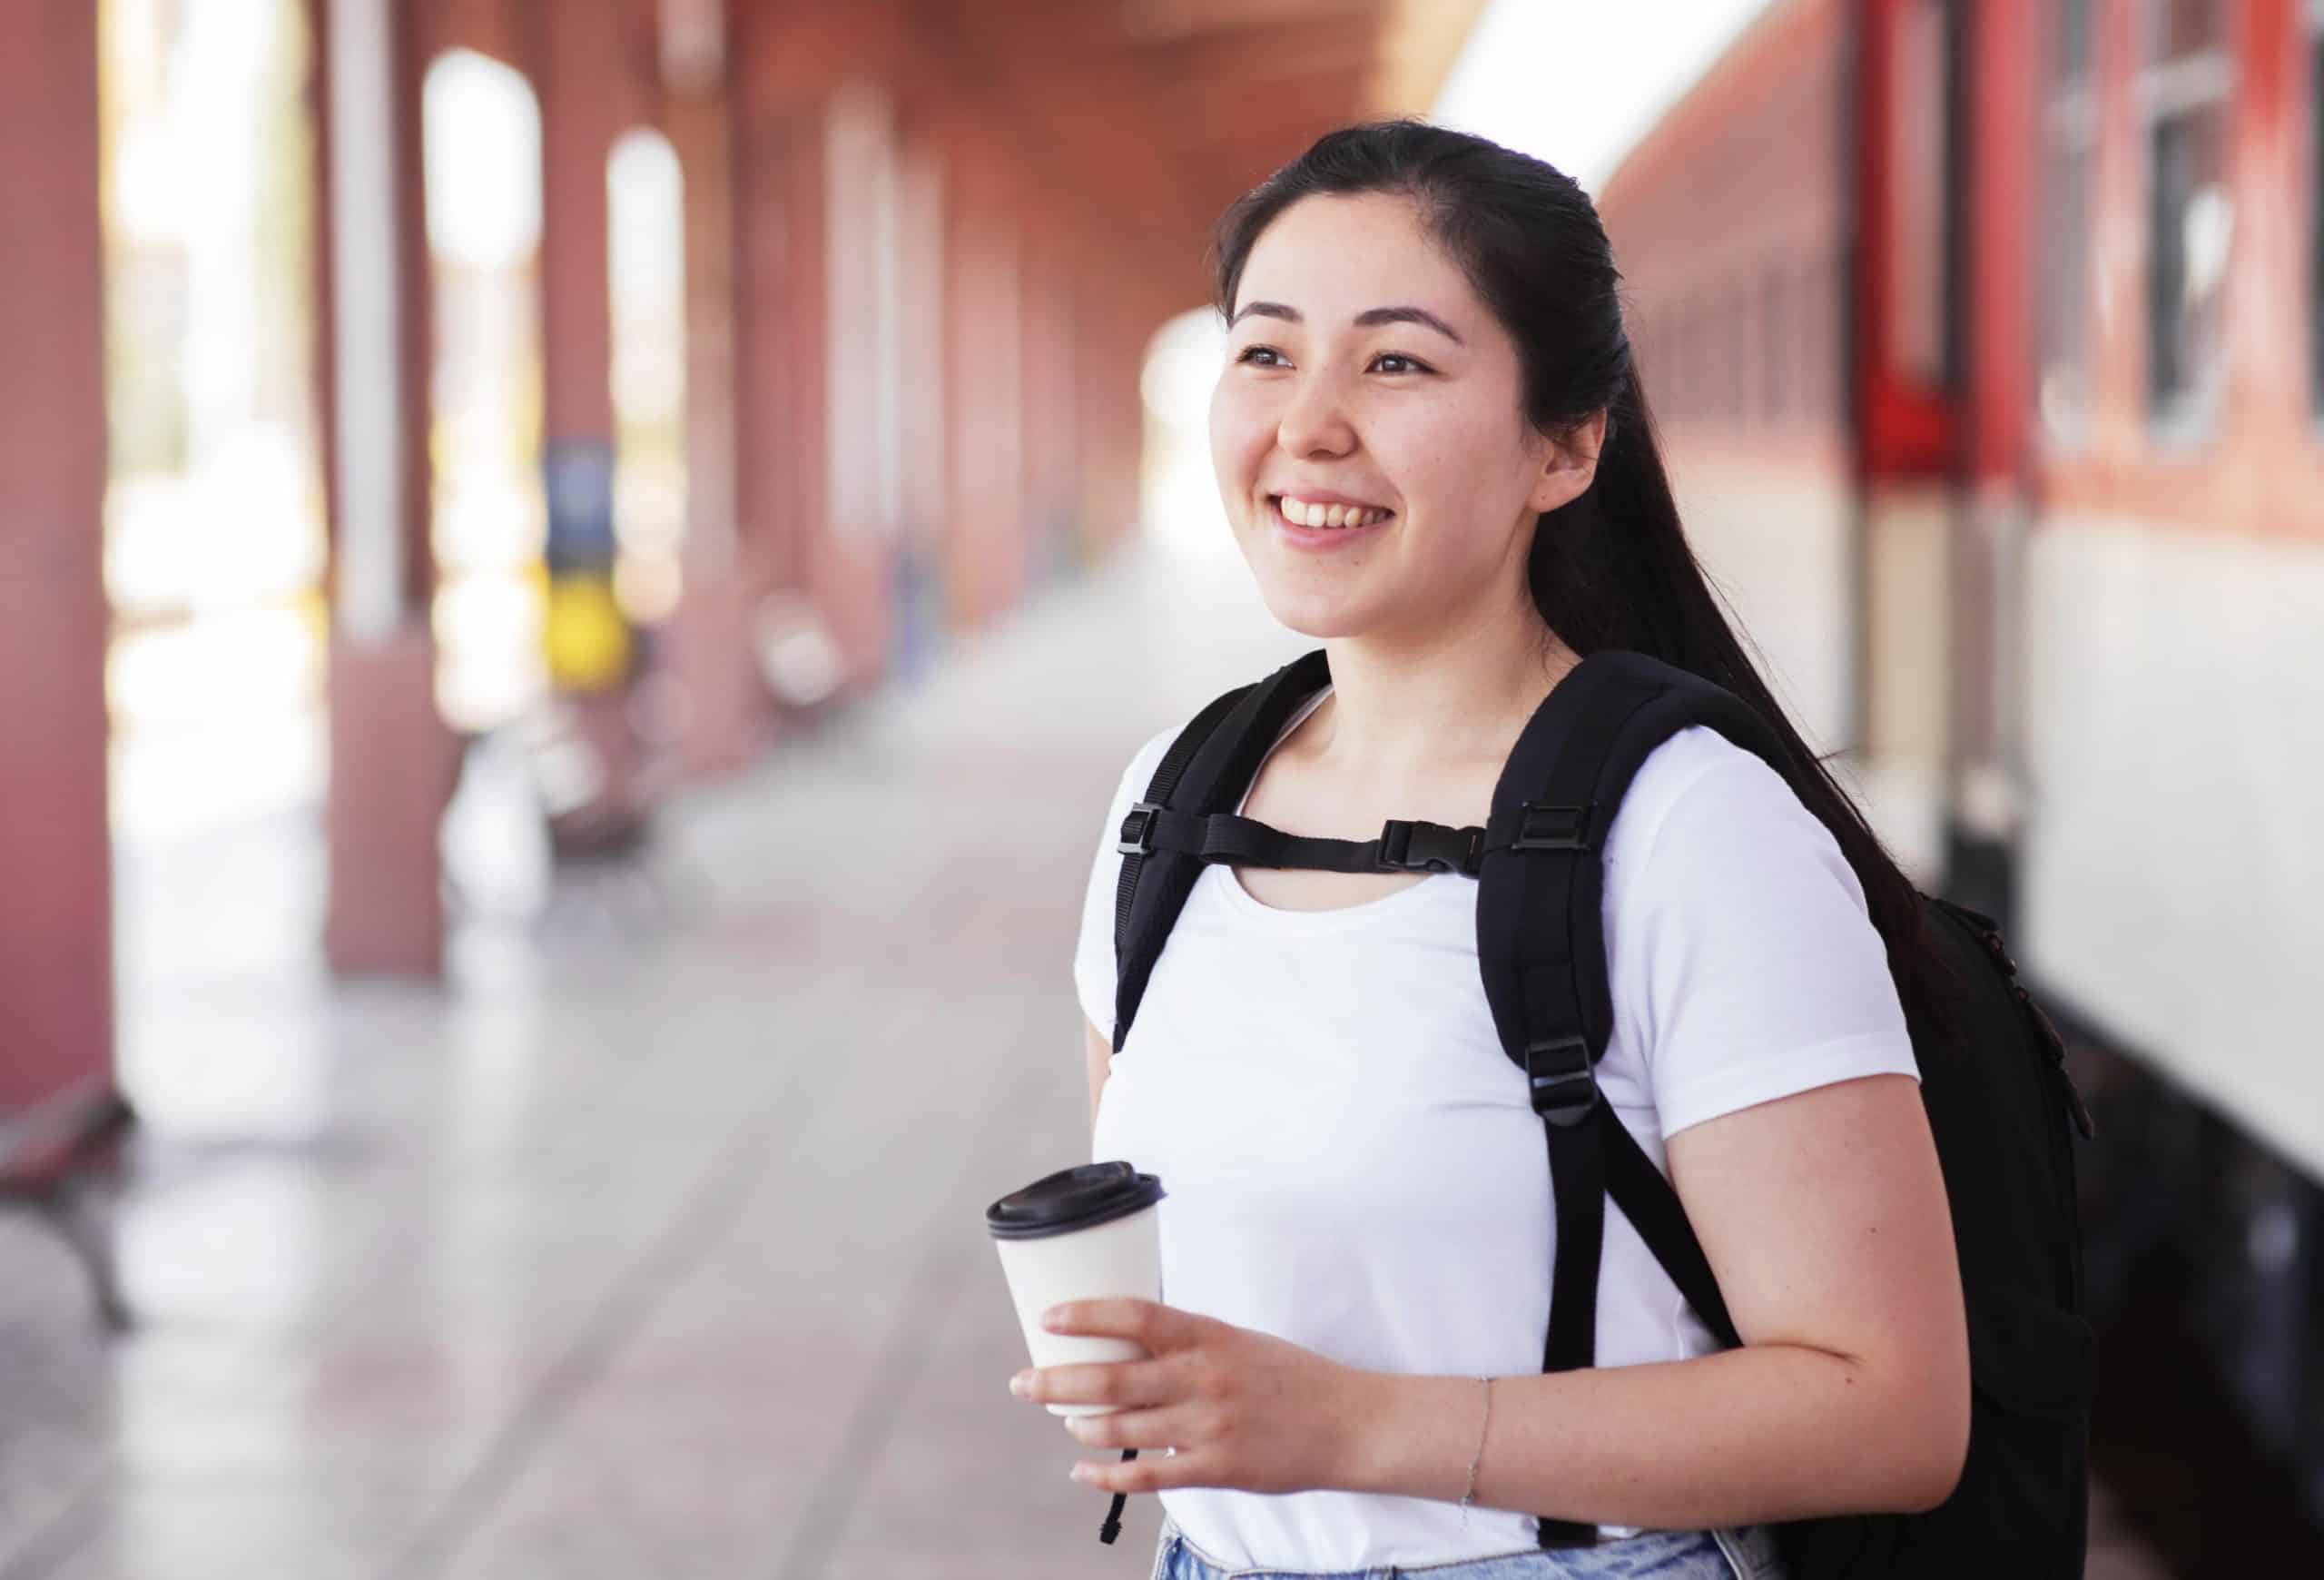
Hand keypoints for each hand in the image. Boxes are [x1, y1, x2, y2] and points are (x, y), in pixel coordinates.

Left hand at [1008, 1298, 1374, 1495]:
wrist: (1347, 1423)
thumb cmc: (1291, 1378)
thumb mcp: (1238, 1342)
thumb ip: (1188, 1345)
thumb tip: (1127, 1346)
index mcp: (1209, 1336)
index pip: (1135, 1316)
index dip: (1086, 1315)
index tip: (1050, 1317)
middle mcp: (1203, 1377)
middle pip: (1112, 1377)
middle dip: (1056, 1381)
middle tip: (1024, 1382)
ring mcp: (1208, 1424)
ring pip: (1121, 1427)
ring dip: (1079, 1425)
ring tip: (1062, 1421)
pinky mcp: (1215, 1467)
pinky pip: (1147, 1474)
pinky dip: (1106, 1475)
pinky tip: (1084, 1472)